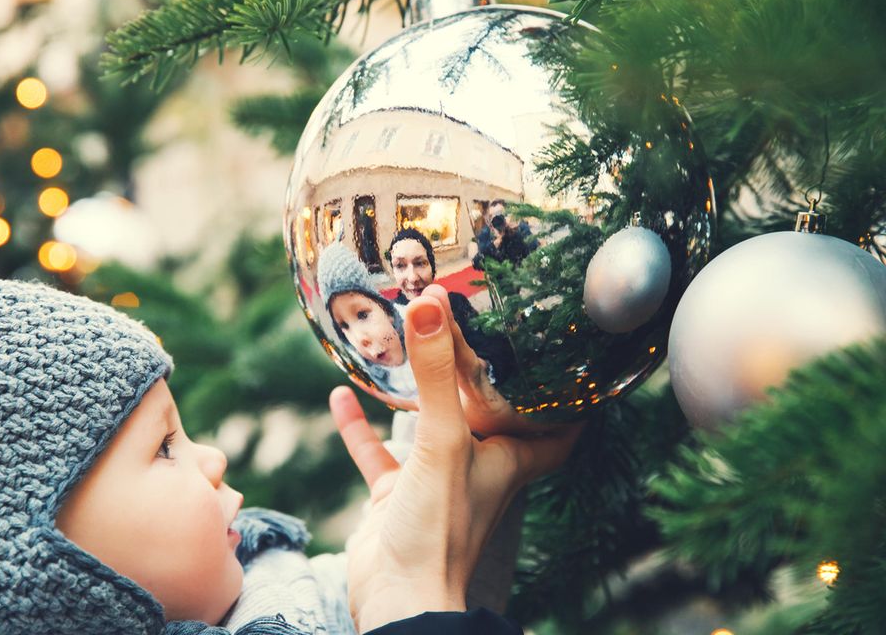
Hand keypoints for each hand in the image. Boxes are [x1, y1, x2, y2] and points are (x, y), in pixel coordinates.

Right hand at [331, 295, 582, 632]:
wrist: (398, 598)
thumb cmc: (441, 530)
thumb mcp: (443, 443)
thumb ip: (436, 376)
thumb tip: (428, 306)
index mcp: (508, 456)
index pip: (557, 423)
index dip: (565, 394)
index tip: (563, 355)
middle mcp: (478, 465)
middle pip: (486, 412)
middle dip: (478, 375)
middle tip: (469, 329)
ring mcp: (436, 481)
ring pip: (429, 427)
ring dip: (416, 393)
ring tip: (402, 349)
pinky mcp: (399, 496)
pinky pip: (379, 454)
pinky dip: (361, 427)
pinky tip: (341, 396)